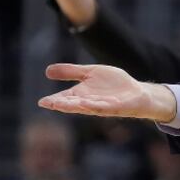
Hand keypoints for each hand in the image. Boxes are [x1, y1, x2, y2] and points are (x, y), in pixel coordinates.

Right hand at [38, 63, 177, 122]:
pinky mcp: (117, 107)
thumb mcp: (91, 73)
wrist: (137, 91)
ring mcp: (103, 106)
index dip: (54, 101)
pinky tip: (87, 104)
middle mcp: (89, 102)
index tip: (42, 102)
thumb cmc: (114, 84)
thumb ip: (72, 71)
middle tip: (49, 104)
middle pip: (73, 105)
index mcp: (81, 95)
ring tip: (62, 105)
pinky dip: (96, 106)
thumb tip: (47, 71)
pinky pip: (105, 108)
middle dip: (62, 105)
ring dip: (75, 106)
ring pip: (87, 107)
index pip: (64, 98)